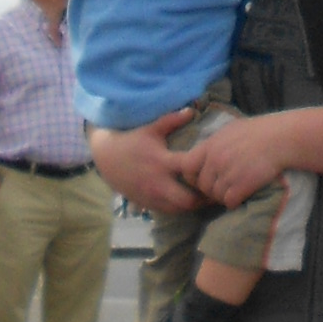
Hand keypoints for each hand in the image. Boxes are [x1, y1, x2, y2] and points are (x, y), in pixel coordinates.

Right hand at [89, 114, 203, 212]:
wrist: (106, 157)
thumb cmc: (131, 140)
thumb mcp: (151, 128)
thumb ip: (172, 120)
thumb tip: (192, 110)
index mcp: (162, 163)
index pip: (190, 172)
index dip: (206, 172)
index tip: (216, 169)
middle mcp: (157, 183)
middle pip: (187, 201)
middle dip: (202, 198)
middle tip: (212, 188)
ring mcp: (151, 196)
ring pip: (179, 210)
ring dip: (192, 204)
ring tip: (202, 194)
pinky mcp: (146, 204)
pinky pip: (168, 211)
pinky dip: (179, 207)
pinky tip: (185, 198)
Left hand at [184, 112, 286, 208]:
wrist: (280, 138)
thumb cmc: (258, 131)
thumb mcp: (229, 130)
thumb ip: (213, 144)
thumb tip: (202, 154)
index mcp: (210, 145)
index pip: (186, 167)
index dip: (193, 176)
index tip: (205, 177)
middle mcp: (216, 160)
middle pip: (202, 185)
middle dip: (210, 189)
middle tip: (224, 186)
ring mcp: (229, 173)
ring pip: (216, 195)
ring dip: (224, 196)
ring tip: (235, 189)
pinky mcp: (243, 185)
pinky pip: (229, 201)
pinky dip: (235, 201)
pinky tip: (243, 195)